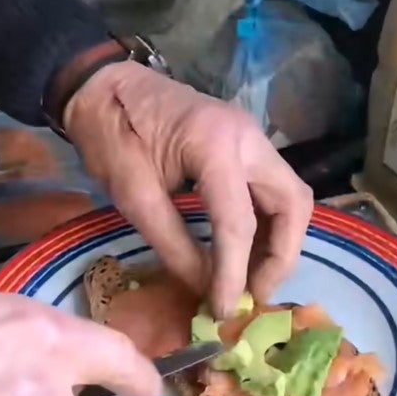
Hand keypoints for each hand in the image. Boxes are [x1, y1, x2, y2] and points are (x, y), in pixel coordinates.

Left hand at [64, 62, 312, 316]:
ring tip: (252, 280)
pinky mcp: (248, 144)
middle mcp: (249, 137)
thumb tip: (205, 288)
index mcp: (215, 144)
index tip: (225, 310)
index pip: (239, 222)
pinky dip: (269, 225)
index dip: (234, 274)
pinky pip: (274, 190)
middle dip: (281, 256)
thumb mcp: (133, 195)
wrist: (103, 85)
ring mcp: (254, 137)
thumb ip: (173, 245)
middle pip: (293, 204)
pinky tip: (248, 252)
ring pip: (292, 197)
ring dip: (280, 242)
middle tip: (255, 294)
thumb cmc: (110, 133)